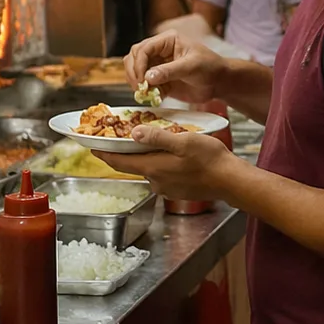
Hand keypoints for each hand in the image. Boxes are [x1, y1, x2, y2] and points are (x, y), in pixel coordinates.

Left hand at [98, 128, 241, 201]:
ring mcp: (166, 188)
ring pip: (149, 170)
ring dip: (146, 158)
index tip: (92, 147)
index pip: (119, 162)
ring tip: (152, 143)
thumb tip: (133, 133)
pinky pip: (162, 175)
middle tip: (121, 139)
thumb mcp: (184, 141)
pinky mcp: (178, 190)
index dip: (104, 154)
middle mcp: (155, 181)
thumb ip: (158, 138)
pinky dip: (160, 165)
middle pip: (133, 166)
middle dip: (125, 153)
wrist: (231, 182)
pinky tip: (172, 156)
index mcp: (153, 167)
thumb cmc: (211, 159)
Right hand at [125, 32, 226, 103]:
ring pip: (136, 72)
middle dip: (135, 73)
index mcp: (167, 40)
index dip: (139, 64)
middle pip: (134, 58)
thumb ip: (169, 71)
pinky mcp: (160, 80)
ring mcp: (158, 65)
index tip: (142, 79)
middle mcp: (160, 51)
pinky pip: (145, 86)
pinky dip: (147, 93)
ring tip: (148, 93)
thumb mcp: (191, 66)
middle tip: (141, 88)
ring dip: (138, 84)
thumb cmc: (210, 67)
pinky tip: (157, 97)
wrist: (220, 83)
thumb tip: (148, 77)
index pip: (143, 49)